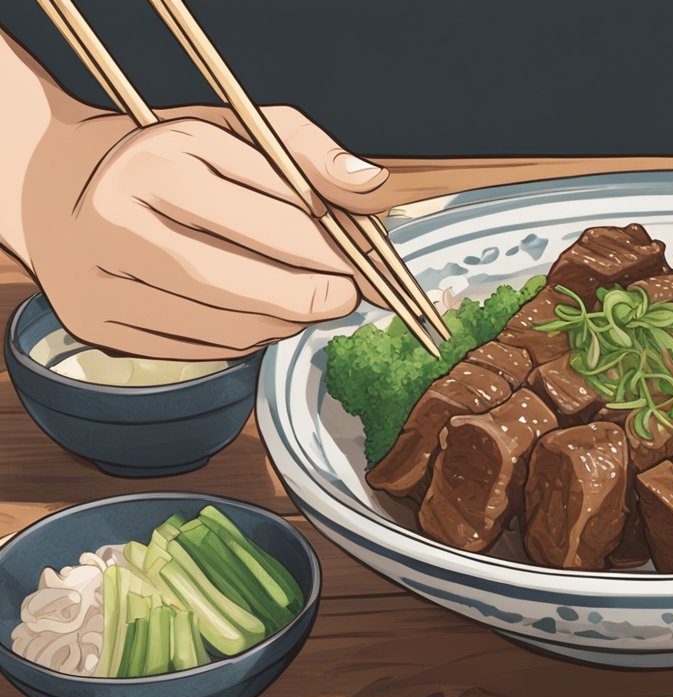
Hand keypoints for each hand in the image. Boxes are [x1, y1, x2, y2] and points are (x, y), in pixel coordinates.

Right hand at [13, 102, 387, 359]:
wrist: (63, 187)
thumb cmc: (172, 160)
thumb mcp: (236, 133)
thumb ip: (309, 154)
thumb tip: (371, 184)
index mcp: (153, 165)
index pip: (262, 221)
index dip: (327, 251)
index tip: (366, 265)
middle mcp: (115, 224)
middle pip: (235, 283)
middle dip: (307, 297)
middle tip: (345, 297)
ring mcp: (99, 281)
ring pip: (220, 325)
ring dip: (282, 321)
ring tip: (306, 302)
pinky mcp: (97, 325)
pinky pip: (197, 349)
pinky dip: (244, 338)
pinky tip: (259, 314)